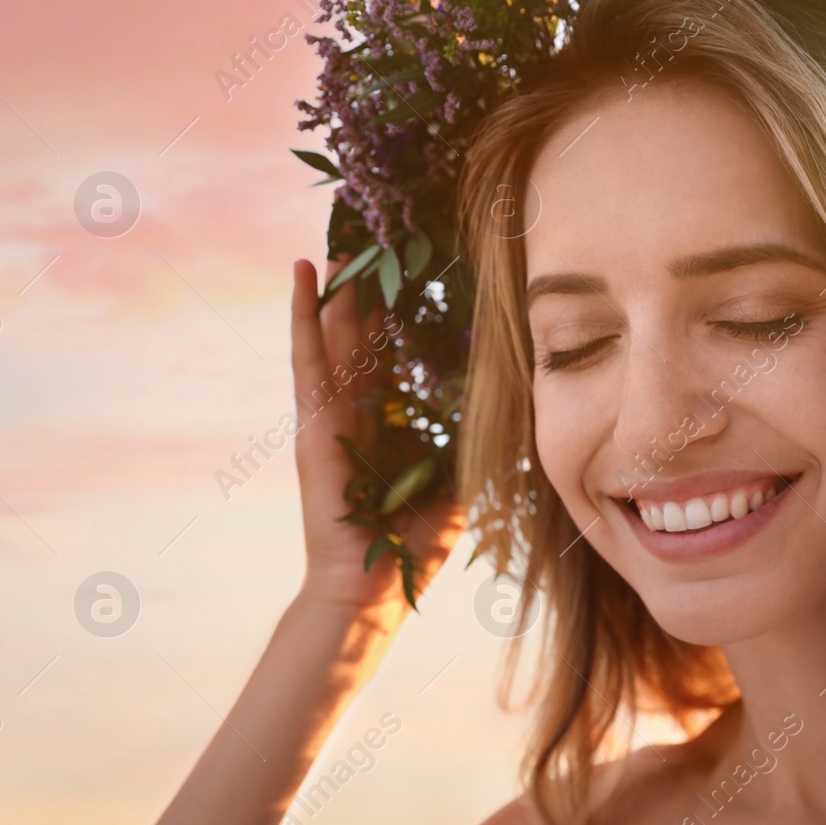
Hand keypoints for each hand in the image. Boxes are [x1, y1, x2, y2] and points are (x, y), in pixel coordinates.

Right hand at [289, 258, 461, 611]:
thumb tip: (522, 404)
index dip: (404, 313)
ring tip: (342, 237)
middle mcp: (358, 409)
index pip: (397, 355)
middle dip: (371, 289)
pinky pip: (308, 356)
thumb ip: (479, 440)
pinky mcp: (314, 420)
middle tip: (379, 238)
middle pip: (364, 335)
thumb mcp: (462, 477)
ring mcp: (331, 411)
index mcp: (390, 420)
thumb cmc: (414, 541)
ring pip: (335, 333)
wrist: (375, 588)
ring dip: (338, 286)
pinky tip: (303, 272)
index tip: (417, 270)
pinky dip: (304, 312)